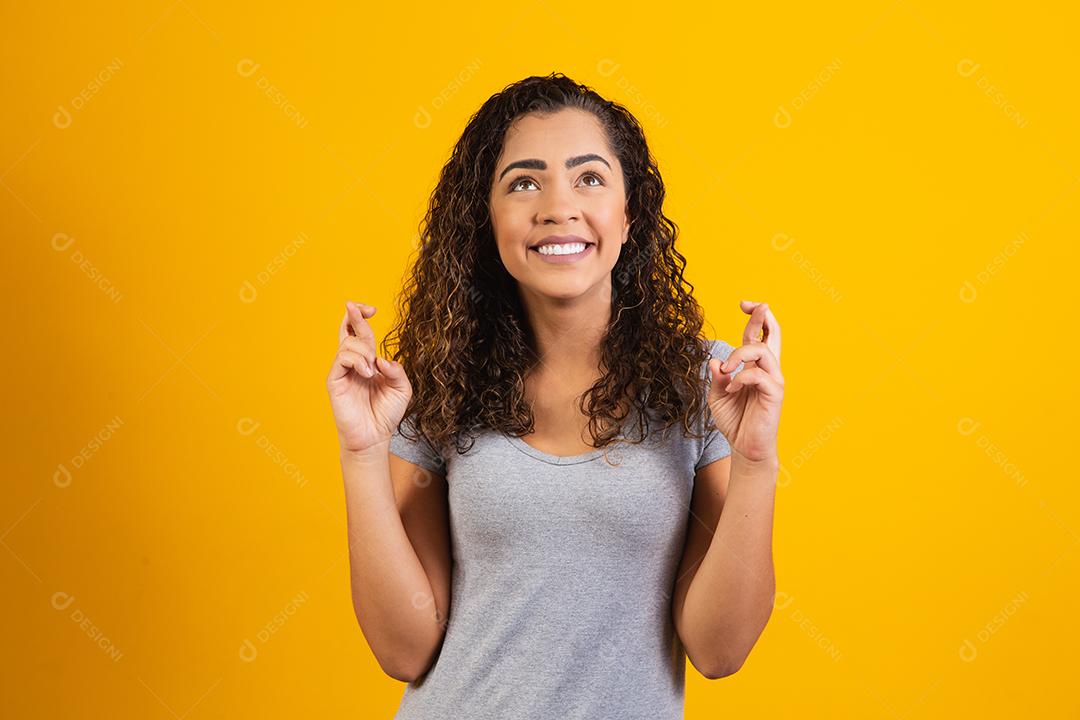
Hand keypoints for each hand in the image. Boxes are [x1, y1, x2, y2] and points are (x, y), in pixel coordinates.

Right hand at [326, 301, 412, 453]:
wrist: (374, 437)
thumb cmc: (386, 414)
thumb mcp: (402, 389)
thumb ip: (397, 370)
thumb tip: (381, 359)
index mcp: (368, 361)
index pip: (362, 333)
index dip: (362, 317)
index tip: (372, 309)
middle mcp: (353, 363)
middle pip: (349, 330)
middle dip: (354, 315)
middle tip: (359, 307)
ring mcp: (342, 371)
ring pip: (347, 344)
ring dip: (364, 352)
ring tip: (372, 371)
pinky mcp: (334, 381)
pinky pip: (341, 359)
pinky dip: (356, 361)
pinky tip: (367, 373)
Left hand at [706, 300, 783, 462]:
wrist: (745, 447)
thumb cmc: (734, 421)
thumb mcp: (718, 397)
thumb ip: (717, 378)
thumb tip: (715, 362)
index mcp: (755, 367)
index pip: (759, 335)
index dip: (754, 317)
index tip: (744, 304)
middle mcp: (768, 370)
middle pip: (773, 335)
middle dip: (762, 316)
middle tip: (751, 305)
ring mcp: (773, 381)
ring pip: (763, 351)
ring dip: (739, 355)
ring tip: (727, 370)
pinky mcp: (774, 394)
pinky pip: (758, 375)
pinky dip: (741, 377)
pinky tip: (732, 389)